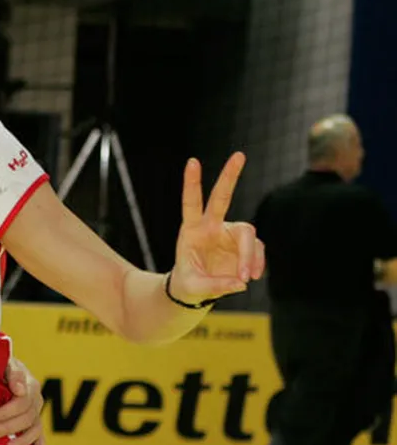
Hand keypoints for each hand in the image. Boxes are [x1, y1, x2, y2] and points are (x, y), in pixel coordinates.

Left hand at [0, 356, 45, 444]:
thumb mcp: (3, 363)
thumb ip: (13, 373)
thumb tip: (19, 389)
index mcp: (30, 384)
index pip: (22, 403)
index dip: (4, 413)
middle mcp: (36, 400)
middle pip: (27, 418)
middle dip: (7, 427)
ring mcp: (36, 413)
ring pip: (35, 430)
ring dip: (22, 441)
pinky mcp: (34, 424)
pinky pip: (41, 438)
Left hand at [171, 152, 265, 303]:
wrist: (195, 289)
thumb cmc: (189, 284)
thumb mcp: (194, 288)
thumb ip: (215, 286)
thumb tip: (240, 282)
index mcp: (191, 230)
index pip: (191, 203)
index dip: (192, 183)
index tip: (192, 161)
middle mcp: (211, 226)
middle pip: (222, 197)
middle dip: (230, 176)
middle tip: (239, 154)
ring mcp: (229, 234)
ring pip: (248, 235)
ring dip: (250, 256)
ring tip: (247, 277)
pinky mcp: (244, 245)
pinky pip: (257, 251)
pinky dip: (257, 263)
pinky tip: (252, 276)